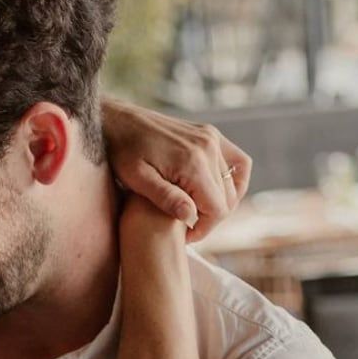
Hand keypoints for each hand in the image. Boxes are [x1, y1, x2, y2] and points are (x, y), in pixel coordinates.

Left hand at [101, 97, 250, 239]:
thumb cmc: (122, 152)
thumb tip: (189, 216)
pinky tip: (217, 193)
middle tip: (188, 229)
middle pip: (227, 199)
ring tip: (198, 213)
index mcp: (193, 162)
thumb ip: (165, 197)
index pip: (217, 209)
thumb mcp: (137, 180)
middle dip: (210, 219)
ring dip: (220, 202)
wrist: (119, 121)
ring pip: (234, 183)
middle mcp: (208, 147)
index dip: (204, 229)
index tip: (186, 237)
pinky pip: (238, 161)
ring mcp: (212, 138)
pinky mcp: (210, 134)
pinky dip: (234, 180)